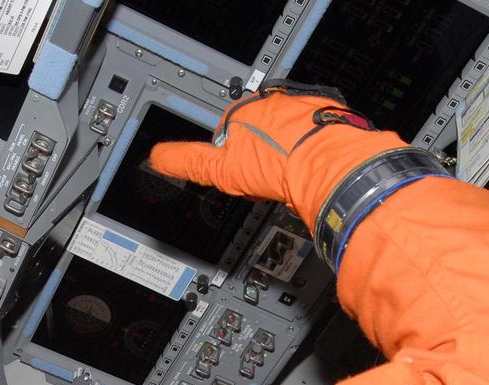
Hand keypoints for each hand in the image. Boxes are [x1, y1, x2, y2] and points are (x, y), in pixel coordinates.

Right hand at [149, 86, 405, 229]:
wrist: (328, 167)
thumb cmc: (278, 166)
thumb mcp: (220, 170)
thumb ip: (188, 161)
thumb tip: (157, 157)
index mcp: (245, 109)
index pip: (228, 130)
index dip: (231, 157)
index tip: (239, 173)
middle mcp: (275, 101)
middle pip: (260, 129)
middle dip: (260, 153)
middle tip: (265, 179)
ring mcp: (305, 108)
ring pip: (288, 131)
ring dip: (286, 151)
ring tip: (289, 177)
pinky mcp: (331, 118)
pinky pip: (316, 134)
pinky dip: (313, 150)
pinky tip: (310, 170)